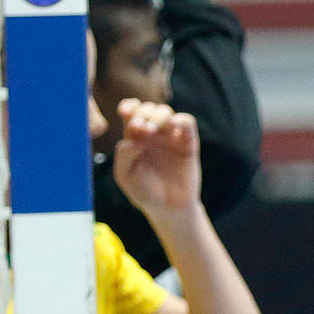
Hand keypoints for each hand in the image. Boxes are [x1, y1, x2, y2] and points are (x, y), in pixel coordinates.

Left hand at [112, 99, 200, 215]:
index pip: (131, 112)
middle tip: (141, 129)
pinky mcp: (188, 143)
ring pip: (166, 111)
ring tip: (152, 129)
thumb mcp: (125, 175)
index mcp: (134, 137)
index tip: (125, 112)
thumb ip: (124, 156)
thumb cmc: (144, 191)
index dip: (128, 106)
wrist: (168, 207)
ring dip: (158, 115)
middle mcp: (153, 133)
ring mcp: (171, 137)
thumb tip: (134, 139)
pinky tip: (172, 126)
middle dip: (143, 113)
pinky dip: (180, 120)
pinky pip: (187, 123)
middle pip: (148, 108)